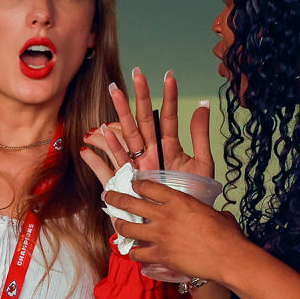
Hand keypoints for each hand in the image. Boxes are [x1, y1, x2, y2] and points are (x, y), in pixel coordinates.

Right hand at [81, 68, 213, 184]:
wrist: (183, 225)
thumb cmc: (192, 197)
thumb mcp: (203, 165)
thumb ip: (201, 136)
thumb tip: (203, 105)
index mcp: (169, 149)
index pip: (168, 119)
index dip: (169, 98)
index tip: (169, 76)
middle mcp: (151, 154)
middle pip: (143, 121)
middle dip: (139, 97)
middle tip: (136, 73)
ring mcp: (137, 167)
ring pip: (125, 137)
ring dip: (118, 115)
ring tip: (113, 93)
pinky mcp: (126, 184)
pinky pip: (111, 166)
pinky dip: (103, 154)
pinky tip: (96, 138)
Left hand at [101, 180, 241, 280]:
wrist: (228, 257)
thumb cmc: (226, 234)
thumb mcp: (211, 212)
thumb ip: (198, 209)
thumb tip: (200, 212)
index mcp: (178, 200)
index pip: (147, 186)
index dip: (136, 184)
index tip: (131, 185)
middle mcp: (164, 215)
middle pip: (130, 203)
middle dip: (115, 198)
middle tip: (108, 196)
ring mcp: (160, 236)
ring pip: (128, 227)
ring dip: (120, 225)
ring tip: (117, 224)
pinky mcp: (160, 255)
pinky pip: (138, 253)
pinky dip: (134, 253)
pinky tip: (135, 252)